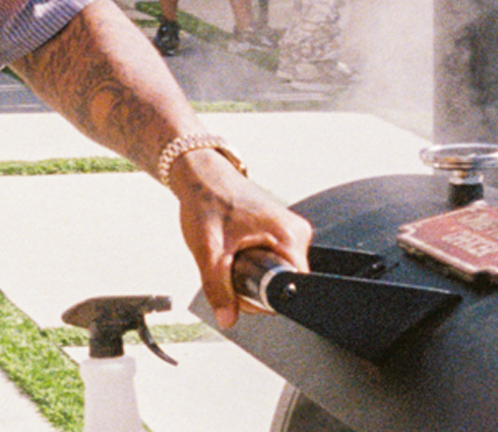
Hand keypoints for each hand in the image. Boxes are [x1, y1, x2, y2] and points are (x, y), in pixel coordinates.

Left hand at [170, 150, 311, 329]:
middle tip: (228, 270)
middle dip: (255, 287)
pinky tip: (236, 252)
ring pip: (277, 274)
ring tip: (230, 256)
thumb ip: (218, 289)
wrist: (201, 176)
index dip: (265, 298)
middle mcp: (296, 233)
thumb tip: (227, 319)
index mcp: (290, 236)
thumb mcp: (209, 252)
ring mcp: (290, 232)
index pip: (292, 287)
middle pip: (284, 283)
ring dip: (252, 276)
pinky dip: (253, 264)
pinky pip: (273, 262)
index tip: (240, 289)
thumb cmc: (207, 202)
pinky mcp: (280, 233)